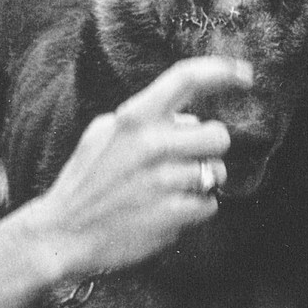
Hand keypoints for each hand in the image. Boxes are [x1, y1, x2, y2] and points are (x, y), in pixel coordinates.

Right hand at [29, 55, 250, 278]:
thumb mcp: (100, 136)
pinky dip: (194, 211)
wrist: (61, 235)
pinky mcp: (173, 214)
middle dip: (208, 151)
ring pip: (216, 174)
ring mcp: (164, 181)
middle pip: (218, 136)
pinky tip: (165, 213)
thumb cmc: (83, 184)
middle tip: (186, 163)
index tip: (245, 76)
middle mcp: (152, 145)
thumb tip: (186, 119)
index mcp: (133, 119)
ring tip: (167, 193)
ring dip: (200, 184)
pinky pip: (209, 206)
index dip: (222, 72)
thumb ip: (141, 120)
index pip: (187, 79)